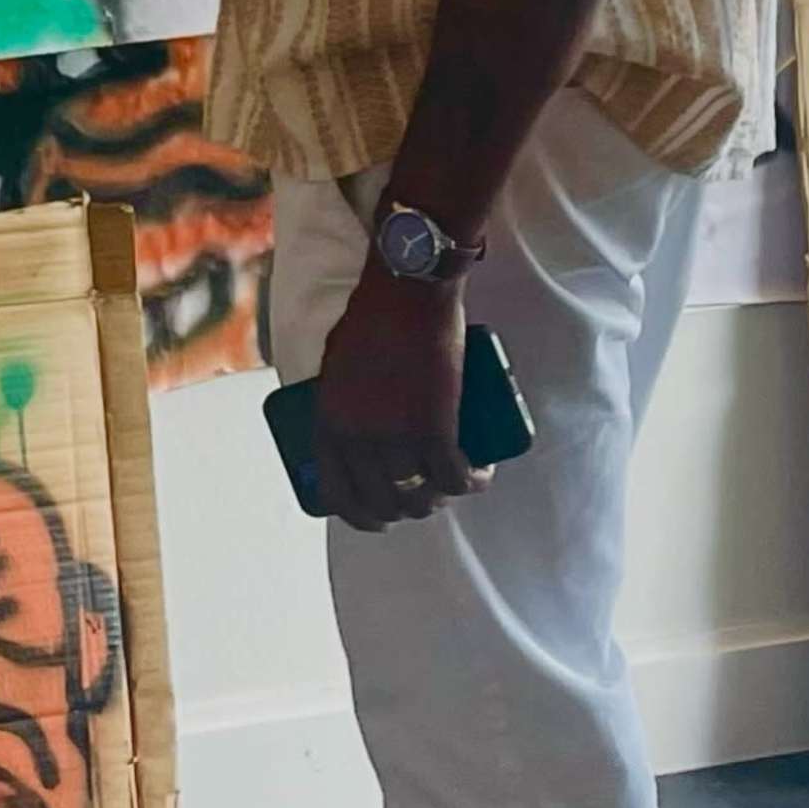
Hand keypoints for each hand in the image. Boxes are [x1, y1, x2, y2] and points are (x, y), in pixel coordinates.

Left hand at [312, 258, 476, 535]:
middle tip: (425, 498)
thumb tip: (352, 424)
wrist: (407, 290)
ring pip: (422, 496)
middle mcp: (357, 441)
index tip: (380, 516)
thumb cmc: (371, 315)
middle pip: (385, 502)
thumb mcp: (335, 364)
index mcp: (328, 426)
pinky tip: (480, 476)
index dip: (362, 515)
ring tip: (453, 485)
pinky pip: (456, 476)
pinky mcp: (436, 428)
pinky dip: (473, 482)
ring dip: (441, 500)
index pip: (339, 495)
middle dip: (407, 510)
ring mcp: (396, 438)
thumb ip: (338, 400)